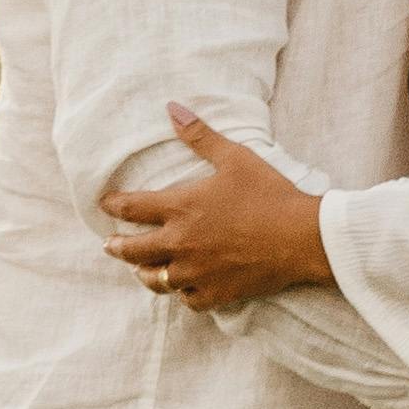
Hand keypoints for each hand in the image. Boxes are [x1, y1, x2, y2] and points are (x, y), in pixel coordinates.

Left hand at [102, 108, 333, 310]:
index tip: (105, 205)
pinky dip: (182, 294)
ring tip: (140, 270)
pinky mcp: (215, 294)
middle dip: (116, 247)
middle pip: (132, 251)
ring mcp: (196, 273)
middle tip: (109, 245)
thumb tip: (171, 108)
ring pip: (155, 280)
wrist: (303, 238)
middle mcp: (180, 243)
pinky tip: (183, 288)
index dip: (113, 206)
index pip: (131, 208)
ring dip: (144, 273)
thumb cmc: (270, 194)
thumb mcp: (235, 157)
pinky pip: (187, 300)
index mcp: (181, 208)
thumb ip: (200, 135)